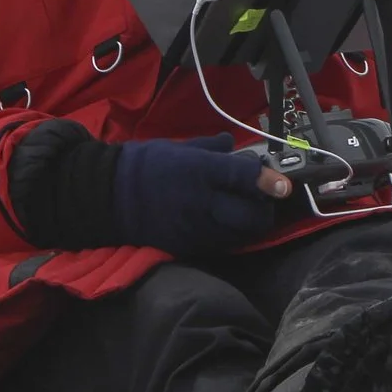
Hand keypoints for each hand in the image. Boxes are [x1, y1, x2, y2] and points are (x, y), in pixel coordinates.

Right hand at [110, 135, 291, 256]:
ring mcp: (195, 228)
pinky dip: (230, 236)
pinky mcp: (187, 246)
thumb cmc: (145, 166)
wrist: (107, 196)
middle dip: (264, 209)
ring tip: (244, 212)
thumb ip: (212, 148)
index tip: (284, 185)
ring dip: (250, 225)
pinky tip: (225, 224)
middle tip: (263, 200)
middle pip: (251, 216)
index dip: (269, 181)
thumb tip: (234, 144)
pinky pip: (221, 245)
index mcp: (200, 171)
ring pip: (240, 235)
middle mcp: (202, 202)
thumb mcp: (179, 148)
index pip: (244, 177)